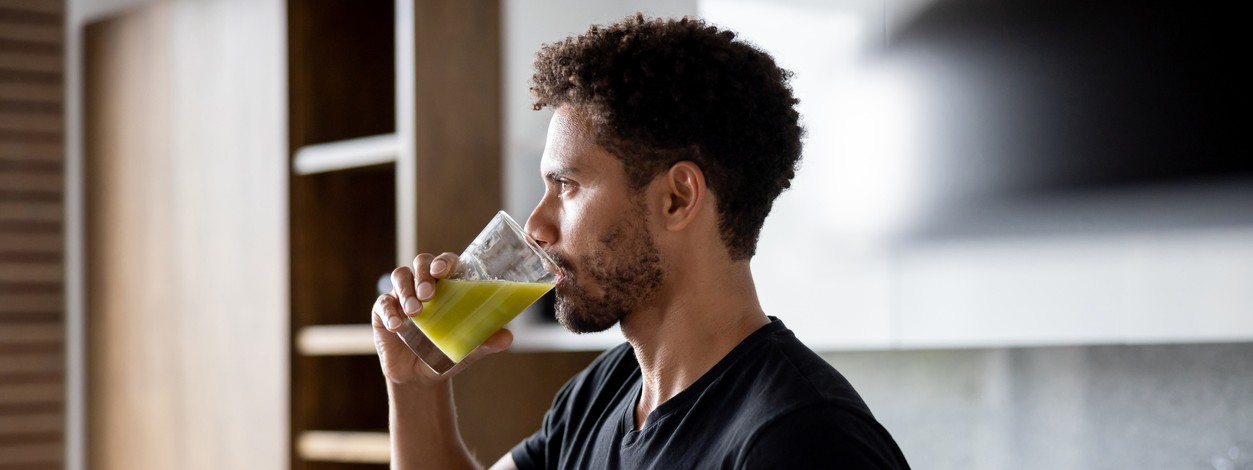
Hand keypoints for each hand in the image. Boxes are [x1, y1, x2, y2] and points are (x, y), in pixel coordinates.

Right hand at [372, 252, 513, 385]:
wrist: (420, 378)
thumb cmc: (447, 354)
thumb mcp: (469, 350)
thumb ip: (486, 342)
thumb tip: (507, 337)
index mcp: (447, 287)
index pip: (445, 262)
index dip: (444, 261)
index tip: (443, 271)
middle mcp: (424, 285)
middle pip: (421, 263)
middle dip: (423, 273)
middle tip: (429, 293)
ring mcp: (402, 296)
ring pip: (400, 276)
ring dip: (407, 291)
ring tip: (416, 313)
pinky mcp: (383, 310)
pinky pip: (382, 303)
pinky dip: (389, 311)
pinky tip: (397, 325)